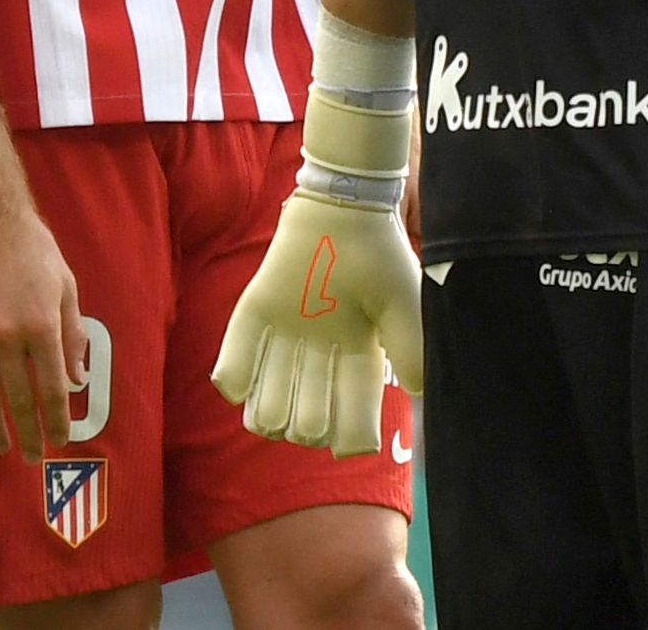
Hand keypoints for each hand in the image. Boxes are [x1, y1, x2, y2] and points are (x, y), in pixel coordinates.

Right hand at [0, 203, 86, 460]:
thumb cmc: (34, 253)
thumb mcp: (66, 288)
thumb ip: (72, 336)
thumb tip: (77, 380)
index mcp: (41, 325)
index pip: (51, 387)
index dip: (55, 420)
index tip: (58, 441)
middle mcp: (6, 336)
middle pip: (17, 399)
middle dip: (27, 432)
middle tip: (31, 456)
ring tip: (4, 446)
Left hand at [209, 185, 425, 456]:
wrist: (341, 210)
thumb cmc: (379, 257)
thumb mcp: (405, 304)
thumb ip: (411, 350)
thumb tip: (417, 395)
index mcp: (355, 363)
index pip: (349, 425)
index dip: (351, 437)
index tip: (354, 437)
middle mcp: (317, 361)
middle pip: (303, 427)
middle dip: (309, 423)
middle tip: (316, 396)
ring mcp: (281, 344)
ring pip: (263, 416)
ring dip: (271, 414)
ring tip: (280, 396)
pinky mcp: (251, 322)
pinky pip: (229, 375)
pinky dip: (235, 383)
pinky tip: (248, 376)